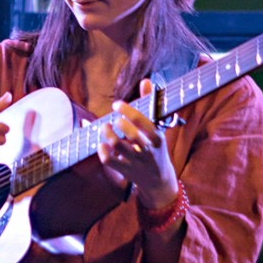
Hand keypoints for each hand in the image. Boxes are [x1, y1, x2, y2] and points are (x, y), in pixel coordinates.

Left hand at [98, 79, 179, 208]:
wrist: (159, 182)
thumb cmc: (156, 148)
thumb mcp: (158, 128)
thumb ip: (151, 103)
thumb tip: (145, 80)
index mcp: (157, 138)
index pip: (143, 122)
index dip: (128, 110)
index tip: (117, 104)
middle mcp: (148, 150)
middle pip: (131, 135)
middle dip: (118, 123)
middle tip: (113, 119)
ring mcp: (136, 162)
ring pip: (118, 146)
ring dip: (107, 134)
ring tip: (105, 128)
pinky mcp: (125, 171)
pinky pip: (109, 161)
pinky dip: (102, 150)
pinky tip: (102, 144)